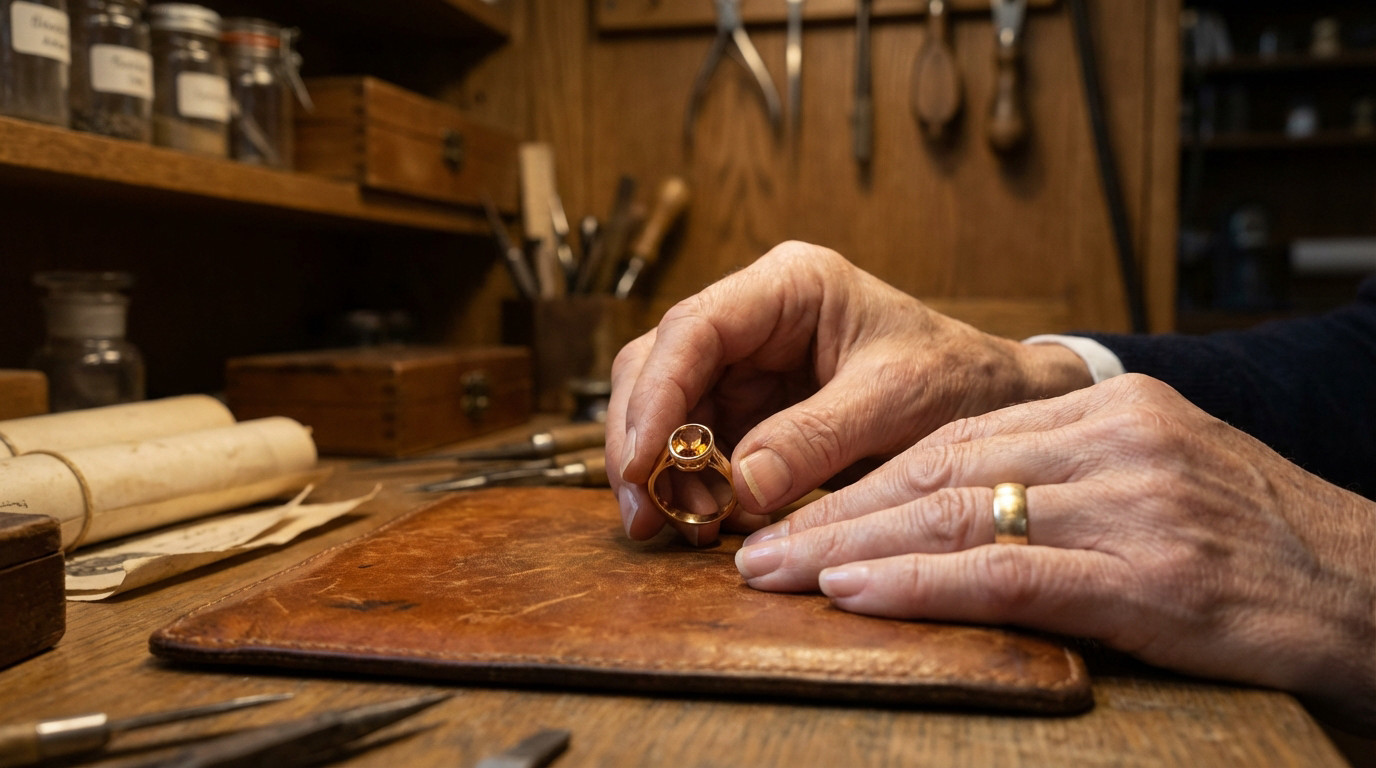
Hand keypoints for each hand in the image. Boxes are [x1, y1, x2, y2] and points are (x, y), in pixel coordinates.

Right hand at [607, 242, 1092, 543]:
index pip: (694, 328)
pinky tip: (700, 525)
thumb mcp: (896, 404)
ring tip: (672, 529)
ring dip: (661, 471)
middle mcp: (754, 318)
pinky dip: (691, 486)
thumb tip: (738, 488)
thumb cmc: (957, 380)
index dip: (656, 394)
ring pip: (667, 410)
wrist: (996, 402)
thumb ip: (817, 438)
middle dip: (643, 440)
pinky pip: (698, 446)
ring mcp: (748, 365)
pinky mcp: (751, 409)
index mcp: (788, 286)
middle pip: (660, 366)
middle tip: (645, 515)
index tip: (641, 463)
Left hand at [735, 374, 1375, 728]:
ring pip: (960, 515)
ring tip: (778, 573)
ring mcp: (1133, 502)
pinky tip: (858, 593)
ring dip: (855, 549)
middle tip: (756, 547)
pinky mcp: (1150, 574)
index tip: (793, 510)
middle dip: (837, 514)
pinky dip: (922, 585)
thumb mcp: (1156, 475)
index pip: (955, 438)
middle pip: (939, 471)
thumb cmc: (1255, 539)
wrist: (1375, 584)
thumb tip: (944, 511)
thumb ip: (1059, 477)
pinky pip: (1009, 574)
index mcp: (1106, 407)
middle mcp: (1113, 439)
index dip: (863, 479)